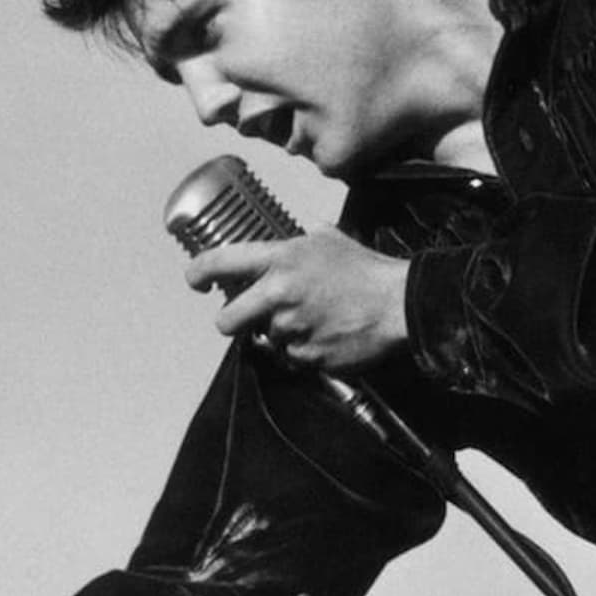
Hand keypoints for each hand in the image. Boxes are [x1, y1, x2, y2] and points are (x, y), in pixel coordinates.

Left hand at [186, 227, 409, 373]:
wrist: (399, 304)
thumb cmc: (366, 270)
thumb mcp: (328, 238)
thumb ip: (299, 241)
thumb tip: (291, 240)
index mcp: (279, 261)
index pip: (219, 263)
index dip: (197, 272)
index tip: (196, 280)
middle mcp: (278, 296)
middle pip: (226, 321)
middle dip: (233, 320)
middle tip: (248, 316)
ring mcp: (291, 330)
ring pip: (263, 340)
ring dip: (278, 334)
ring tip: (308, 320)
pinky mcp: (307, 357)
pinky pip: (290, 358)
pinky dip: (301, 351)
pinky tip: (322, 334)